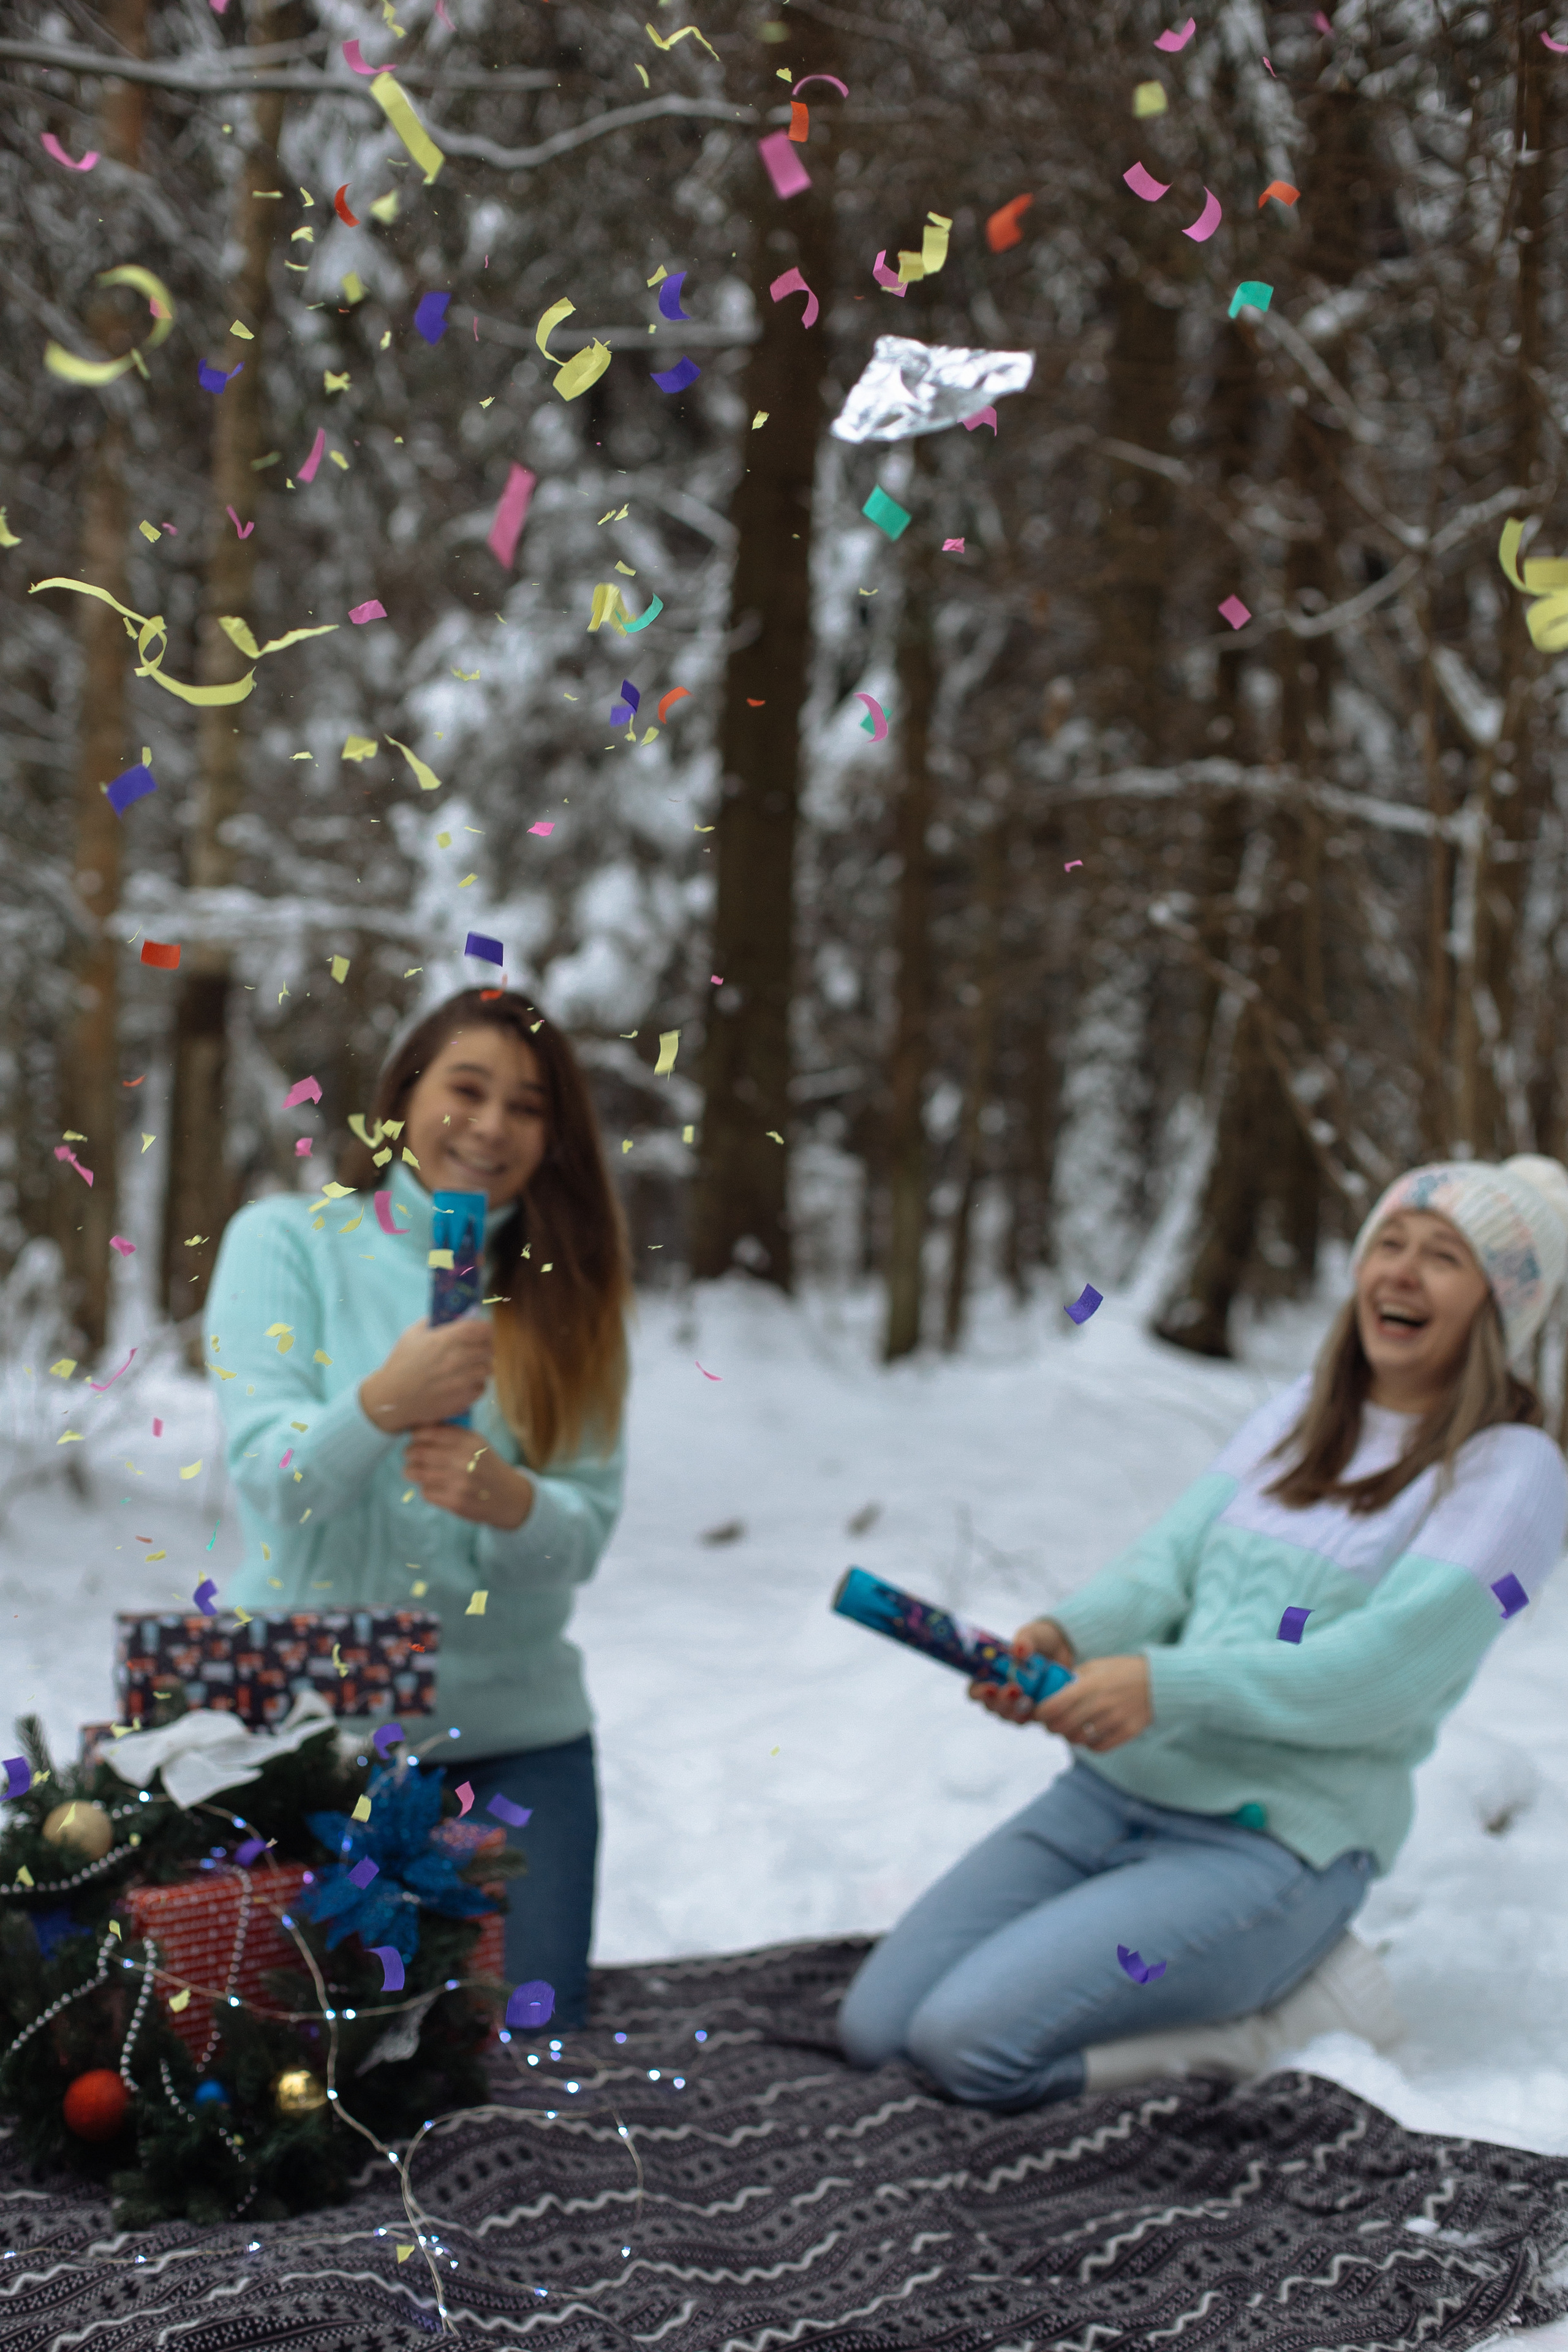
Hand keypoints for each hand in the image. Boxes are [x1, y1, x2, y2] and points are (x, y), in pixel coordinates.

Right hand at [359, 1317, 492, 1434]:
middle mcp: (456, 1360)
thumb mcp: (412, 1335)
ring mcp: (461, 1381)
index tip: (484, 1330)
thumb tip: (452, 1316)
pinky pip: (482, 1387)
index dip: (486, 1328)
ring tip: (472, 1366)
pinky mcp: (462, 1399)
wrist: (392, 1398)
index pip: (480, 1329)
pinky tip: (466, 1382)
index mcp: (444, 1340)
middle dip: (485, 1346)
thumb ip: (433, 1322)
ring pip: (488, 1368)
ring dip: (482, 1365)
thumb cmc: (400, 1364)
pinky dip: (477, 1384)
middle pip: (488, 1348)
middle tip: (478, 1348)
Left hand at [402, 1423, 533, 1529]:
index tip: (414, 1439)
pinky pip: (426, 1492)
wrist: (508, 1496)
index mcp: (468, 1440)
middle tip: (410, 1455)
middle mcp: (463, 1459)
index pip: (427, 1432)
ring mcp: (459, 1481)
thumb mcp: (476, 1442)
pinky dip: (426, 1489)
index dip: (415, 1435)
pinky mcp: (455, 1501)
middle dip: (409, 1453)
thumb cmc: (486, 1465)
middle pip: (418, 1452)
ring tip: (412, 1471)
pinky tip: (433, 1487)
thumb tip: (417, 1427)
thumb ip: (451, 1433)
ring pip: (418, 1473)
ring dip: (411, 1472)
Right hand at [967, 1617, 1074, 1726]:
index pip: (974, 1690)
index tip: (990, 1686)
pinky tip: (1035, 1706)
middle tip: (1013, 1689)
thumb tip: (1018, 1650)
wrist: (1062, 1649)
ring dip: (1013, 1709)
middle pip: (990, 1706)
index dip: (978, 1692)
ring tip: (1027, 1698)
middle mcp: (999, 1691)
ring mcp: (1014, 1703)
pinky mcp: (1031, 1710)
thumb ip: (1024, 1641)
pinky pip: (1024, 1719)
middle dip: (999, 1702)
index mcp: (990, 1673)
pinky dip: (1027, 1715)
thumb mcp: (1032, 1635)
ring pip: (1006, 1715)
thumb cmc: (1038, 1639)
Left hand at [1040, 1656, 1151, 1751]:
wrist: (1159, 1681)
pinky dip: (1089, 1745)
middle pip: (1063, 1726)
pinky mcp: (1127, 1732)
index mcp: (1091, 1684)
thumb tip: (1051, 1692)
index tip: (1039, 1713)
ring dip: (1069, 1737)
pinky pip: (1098, 1747)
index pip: (1055, 1705)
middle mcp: (1101, 1703)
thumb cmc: (1123, 1671)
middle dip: (1052, 1727)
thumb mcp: (1097, 1666)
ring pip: (1079, 1739)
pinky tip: (1088, 1736)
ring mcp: (1115, 1719)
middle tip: (1050, 1724)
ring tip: (1069, 1730)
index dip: (1042, 1713)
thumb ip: (1075, 1679)